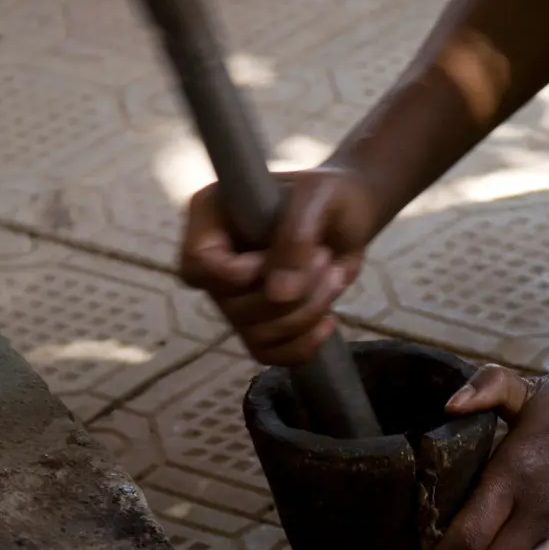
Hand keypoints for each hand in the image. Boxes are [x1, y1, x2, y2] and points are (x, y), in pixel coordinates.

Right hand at [179, 165, 377, 364]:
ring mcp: (236, 297)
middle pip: (230, 306)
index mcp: (210, 218)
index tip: (272, 258)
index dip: (235, 274)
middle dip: (288, 293)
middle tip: (324, 258)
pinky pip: (268, 354)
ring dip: (303, 314)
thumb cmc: (327, 195)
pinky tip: (328, 320)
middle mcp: (215, 262)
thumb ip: (295, 237)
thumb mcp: (316, 199)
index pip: (196, 265)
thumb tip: (279, 295)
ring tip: (332, 276)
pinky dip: (302, 345)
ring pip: (253, 334)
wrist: (351, 215)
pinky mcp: (262, 322)